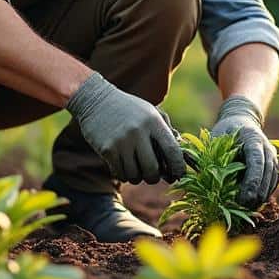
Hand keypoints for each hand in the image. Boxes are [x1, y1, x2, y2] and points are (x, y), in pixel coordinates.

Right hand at [66, 73, 186, 183]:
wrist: (95, 100)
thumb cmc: (128, 108)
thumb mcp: (150, 112)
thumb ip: (167, 131)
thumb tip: (183, 156)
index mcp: (153, 121)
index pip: (173, 151)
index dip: (178, 168)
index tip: (178, 175)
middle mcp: (138, 131)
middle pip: (153, 170)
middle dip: (154, 178)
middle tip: (152, 175)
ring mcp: (122, 141)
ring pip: (135, 175)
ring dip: (137, 177)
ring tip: (135, 168)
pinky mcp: (107, 149)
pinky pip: (120, 174)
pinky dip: (124, 175)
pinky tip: (123, 166)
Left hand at [210, 96, 277, 207]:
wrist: (242, 122)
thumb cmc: (225, 132)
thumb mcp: (215, 138)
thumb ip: (208, 155)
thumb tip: (190, 173)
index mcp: (252, 138)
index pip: (256, 160)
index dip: (252, 180)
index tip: (244, 198)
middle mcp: (267, 147)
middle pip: (267, 172)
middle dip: (257, 193)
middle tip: (244, 208)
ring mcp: (273, 156)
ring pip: (272, 180)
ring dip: (261, 196)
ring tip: (247, 209)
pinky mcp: (273, 165)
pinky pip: (272, 182)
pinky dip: (264, 194)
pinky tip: (253, 204)